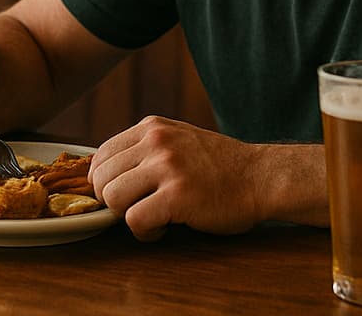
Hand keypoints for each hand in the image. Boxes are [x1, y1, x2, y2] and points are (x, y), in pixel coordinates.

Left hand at [88, 117, 265, 240]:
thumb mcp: (179, 140)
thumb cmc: (221, 166)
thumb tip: (105, 173)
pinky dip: (145, 232)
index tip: (121, 196)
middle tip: (136, 209)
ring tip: (151, 217)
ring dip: (127, 216)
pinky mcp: (178, 195)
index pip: (100, 155)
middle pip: (101, 179)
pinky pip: (135, 220)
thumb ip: (146, 148)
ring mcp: (167, 167)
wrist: (261, 177)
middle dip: (113, 202)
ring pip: (112, 198)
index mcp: (152, 128)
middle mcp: (156, 142)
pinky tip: (163, 228)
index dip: (104, 182)